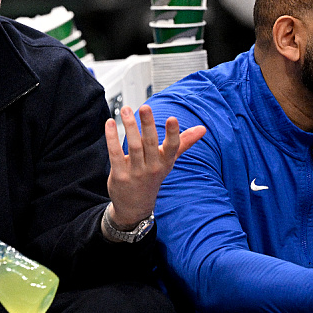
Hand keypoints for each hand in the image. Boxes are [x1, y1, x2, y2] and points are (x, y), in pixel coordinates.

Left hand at [105, 104, 204, 227]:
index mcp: (165, 162)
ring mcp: (135, 173)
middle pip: (150, 143)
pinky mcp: (119, 175)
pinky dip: (112, 138)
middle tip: (145, 107)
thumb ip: (184, 143)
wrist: (135, 206)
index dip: (173, 133)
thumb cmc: (153, 177)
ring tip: (125, 109)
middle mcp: (152, 168)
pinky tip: (110, 123)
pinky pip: (114, 154)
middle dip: (148, 124)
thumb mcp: (169, 161)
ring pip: (133, 146)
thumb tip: (203, 129)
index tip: (172, 118)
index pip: (172, 147)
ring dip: (130, 126)